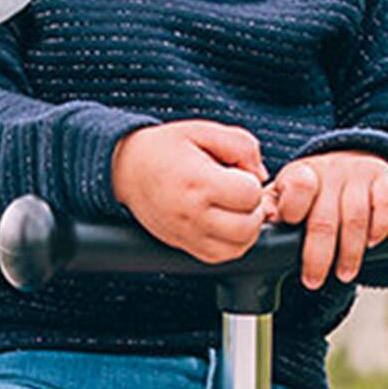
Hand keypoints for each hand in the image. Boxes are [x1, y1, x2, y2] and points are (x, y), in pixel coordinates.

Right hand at [111, 120, 266, 262]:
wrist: (126, 170)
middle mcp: (192, 214)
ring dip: (245, 228)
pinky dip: (231, 243)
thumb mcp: (202, 130)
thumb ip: (241, 145)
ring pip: (239, 247)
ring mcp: (187, 234)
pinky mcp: (184, 246)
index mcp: (198, 182)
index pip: (250, 194)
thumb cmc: (163, 149)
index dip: (251, 181)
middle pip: (248, 226)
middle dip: (253, 208)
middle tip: (239, 192)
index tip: (237, 173)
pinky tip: (224, 222)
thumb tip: (261, 174)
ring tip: (233, 208)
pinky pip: (221, 258)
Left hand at [263, 151, 387, 287]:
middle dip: (318, 256)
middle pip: (324, 219)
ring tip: (344, 274)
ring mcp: (358, 174)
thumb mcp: (285, 193)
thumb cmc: (312, 188)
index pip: (298, 188)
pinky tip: (372, 243)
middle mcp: (329, 171)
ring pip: (355, 218)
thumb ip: (269, 209)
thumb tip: (257, 225)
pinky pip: (387, 204)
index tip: (291, 229)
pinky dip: (381, 227)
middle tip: (313, 281)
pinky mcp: (384, 179)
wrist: (350, 157)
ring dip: (350, 252)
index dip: (293, 211)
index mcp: (299, 174)